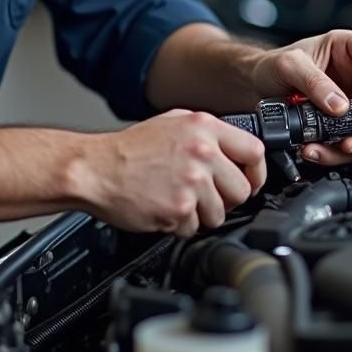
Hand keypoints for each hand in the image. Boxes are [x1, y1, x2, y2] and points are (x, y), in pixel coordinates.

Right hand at [78, 110, 266, 237]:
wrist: (94, 169)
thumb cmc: (129, 149)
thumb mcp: (173, 122)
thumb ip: (207, 134)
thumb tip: (236, 150)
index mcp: (204, 127)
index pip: (255, 151)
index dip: (256, 172)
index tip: (250, 181)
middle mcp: (202, 152)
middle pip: (242, 189)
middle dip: (226, 198)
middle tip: (206, 196)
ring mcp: (191, 181)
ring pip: (220, 214)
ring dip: (202, 214)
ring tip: (178, 199)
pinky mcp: (178, 208)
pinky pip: (194, 228)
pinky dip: (181, 225)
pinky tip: (164, 207)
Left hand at [249, 29, 351, 166]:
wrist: (252, 88)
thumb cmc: (271, 66)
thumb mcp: (289, 65)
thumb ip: (314, 82)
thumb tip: (339, 105)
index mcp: (345, 50)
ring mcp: (348, 103)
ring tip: (336, 146)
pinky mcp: (339, 126)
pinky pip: (347, 143)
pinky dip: (335, 152)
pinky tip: (315, 149)